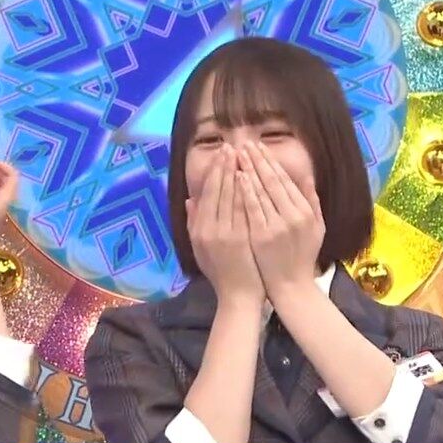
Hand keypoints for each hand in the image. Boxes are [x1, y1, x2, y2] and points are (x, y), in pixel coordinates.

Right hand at [186, 145, 263, 306]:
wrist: (238, 296)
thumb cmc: (221, 272)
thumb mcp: (200, 248)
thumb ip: (194, 222)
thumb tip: (190, 199)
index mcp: (198, 230)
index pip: (207, 193)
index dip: (215, 171)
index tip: (222, 153)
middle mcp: (209, 229)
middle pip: (218, 190)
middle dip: (225, 166)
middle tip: (232, 146)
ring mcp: (225, 234)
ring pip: (231, 197)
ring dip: (237, 173)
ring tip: (243, 154)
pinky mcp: (241, 239)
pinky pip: (244, 210)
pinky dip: (247, 192)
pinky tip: (252, 177)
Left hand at [237, 141, 324, 296]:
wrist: (291, 286)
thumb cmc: (302, 256)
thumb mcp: (316, 227)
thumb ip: (312, 200)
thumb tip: (306, 174)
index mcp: (306, 212)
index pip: (285, 180)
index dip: (271, 162)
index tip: (259, 147)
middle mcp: (293, 216)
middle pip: (272, 181)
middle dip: (258, 160)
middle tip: (245, 143)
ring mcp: (277, 225)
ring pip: (261, 191)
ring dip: (249, 169)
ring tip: (238, 153)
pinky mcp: (262, 236)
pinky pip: (251, 208)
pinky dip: (245, 191)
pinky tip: (238, 176)